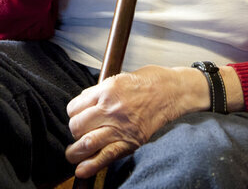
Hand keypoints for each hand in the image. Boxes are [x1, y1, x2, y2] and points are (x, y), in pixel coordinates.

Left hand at [65, 65, 202, 178]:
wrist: (174, 91)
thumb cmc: (150, 81)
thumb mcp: (120, 77)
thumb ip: (101, 91)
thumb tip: (84, 102)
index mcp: (106, 89)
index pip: (75, 106)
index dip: (73, 113)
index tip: (77, 116)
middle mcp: (111, 107)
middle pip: (77, 125)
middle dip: (74, 132)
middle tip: (78, 134)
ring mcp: (121, 125)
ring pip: (87, 142)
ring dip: (75, 152)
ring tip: (73, 155)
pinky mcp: (131, 140)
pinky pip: (107, 155)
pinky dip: (91, 165)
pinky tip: (82, 170)